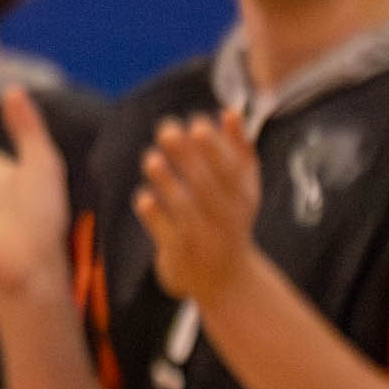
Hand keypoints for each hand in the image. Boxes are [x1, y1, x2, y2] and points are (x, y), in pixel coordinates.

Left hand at [138, 109, 262, 306]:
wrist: (225, 279)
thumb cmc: (230, 218)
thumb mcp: (243, 187)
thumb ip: (238, 148)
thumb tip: (230, 109)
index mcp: (243, 198)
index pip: (232, 172)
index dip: (217, 149)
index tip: (197, 124)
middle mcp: (225, 217)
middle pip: (207, 187)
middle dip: (187, 158)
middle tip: (167, 130)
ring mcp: (202, 237)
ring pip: (185, 209)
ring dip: (168, 184)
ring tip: (152, 160)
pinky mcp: (179, 253)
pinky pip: (166, 234)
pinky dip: (156, 217)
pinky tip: (145, 198)